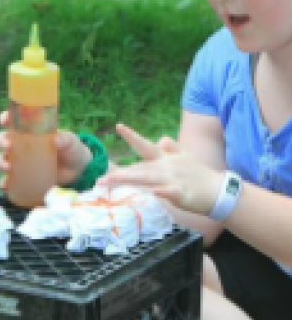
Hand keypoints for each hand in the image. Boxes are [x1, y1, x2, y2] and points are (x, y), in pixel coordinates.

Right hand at [0, 110, 91, 188]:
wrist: (76, 171)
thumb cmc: (71, 149)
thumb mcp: (70, 142)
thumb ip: (65, 139)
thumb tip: (57, 140)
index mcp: (30, 131)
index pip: (14, 121)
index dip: (5, 118)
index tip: (4, 120)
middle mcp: (21, 145)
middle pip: (3, 140)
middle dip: (1, 142)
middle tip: (7, 146)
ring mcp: (21, 162)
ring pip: (2, 160)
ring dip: (0, 163)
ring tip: (7, 167)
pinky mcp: (23, 177)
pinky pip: (9, 181)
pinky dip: (4, 183)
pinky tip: (5, 185)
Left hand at [96, 122, 222, 213]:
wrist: (219, 190)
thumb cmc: (197, 175)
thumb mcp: (183, 157)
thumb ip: (170, 148)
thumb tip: (160, 139)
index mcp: (165, 158)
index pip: (145, 145)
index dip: (132, 136)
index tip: (118, 126)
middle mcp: (166, 166)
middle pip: (140, 168)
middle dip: (120, 173)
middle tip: (101, 179)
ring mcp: (174, 179)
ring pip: (148, 178)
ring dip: (130, 179)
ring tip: (113, 181)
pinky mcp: (182, 193)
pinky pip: (170, 191)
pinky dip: (162, 191)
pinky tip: (152, 192)